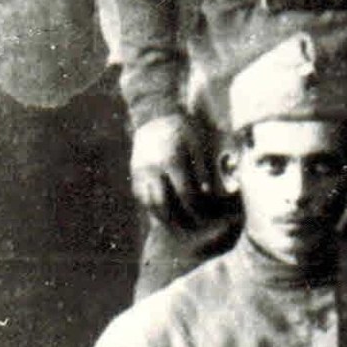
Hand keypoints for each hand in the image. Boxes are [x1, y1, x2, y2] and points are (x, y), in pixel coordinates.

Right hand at [130, 113, 212, 227]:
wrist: (157, 116)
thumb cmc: (187, 130)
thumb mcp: (200, 145)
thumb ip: (205, 170)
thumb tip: (212, 193)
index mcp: (171, 160)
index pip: (184, 193)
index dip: (196, 208)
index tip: (206, 218)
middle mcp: (151, 168)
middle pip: (162, 204)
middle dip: (177, 220)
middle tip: (191, 231)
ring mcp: (140, 172)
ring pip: (148, 203)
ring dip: (163, 218)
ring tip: (178, 228)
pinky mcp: (134, 174)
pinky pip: (142, 197)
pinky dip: (153, 208)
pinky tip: (165, 215)